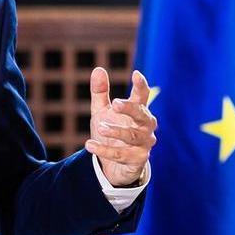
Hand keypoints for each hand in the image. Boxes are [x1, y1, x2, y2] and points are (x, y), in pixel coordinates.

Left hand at [85, 67, 156, 186]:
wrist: (112, 165)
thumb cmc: (110, 132)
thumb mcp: (102, 111)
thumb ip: (100, 92)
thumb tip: (98, 69)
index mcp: (138, 111)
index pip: (143, 96)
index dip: (141, 85)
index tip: (136, 74)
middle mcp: (145, 126)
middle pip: (142, 115)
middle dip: (130, 109)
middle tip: (115, 103)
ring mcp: (144, 144)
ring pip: (132, 136)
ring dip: (116, 131)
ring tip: (100, 127)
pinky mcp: (137, 160)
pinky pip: (122, 155)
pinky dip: (105, 150)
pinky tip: (89, 145)